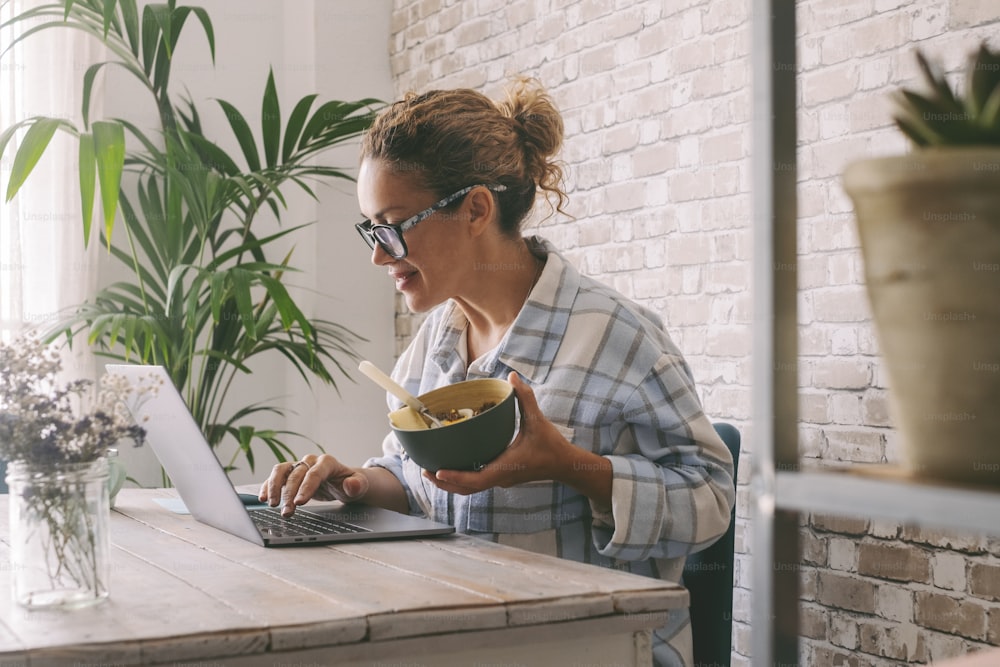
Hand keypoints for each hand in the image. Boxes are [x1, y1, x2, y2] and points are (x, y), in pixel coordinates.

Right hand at [258, 453, 369, 516]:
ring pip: (281, 471)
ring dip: (274, 487)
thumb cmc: (351, 484)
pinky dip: (267, 486)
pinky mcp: (290, 474)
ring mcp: (298, 466)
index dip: (306, 487)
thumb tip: (351, 484)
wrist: (343, 482)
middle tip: (287, 512)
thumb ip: (357, 485)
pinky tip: (263, 498)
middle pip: (296, 475)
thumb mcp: (360, 486)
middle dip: (289, 494)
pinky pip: (275, 477)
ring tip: (271, 505)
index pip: (314, 473)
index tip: (299, 502)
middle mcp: (310, 461)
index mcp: (327, 462)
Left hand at [423, 372, 570, 494]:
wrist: (564, 464)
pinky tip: (452, 468)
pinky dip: (462, 480)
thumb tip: (512, 377)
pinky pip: (477, 483)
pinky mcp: (502, 478)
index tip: (439, 472)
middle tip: (426, 471)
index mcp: (506, 467)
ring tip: (433, 472)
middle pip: (467, 489)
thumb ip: (525, 398)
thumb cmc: (551, 446)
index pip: (477, 479)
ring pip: (471, 489)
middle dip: (445, 483)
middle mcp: (501, 477)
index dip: (457, 477)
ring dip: (451, 484)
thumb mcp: (538, 420)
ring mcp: (501, 480)